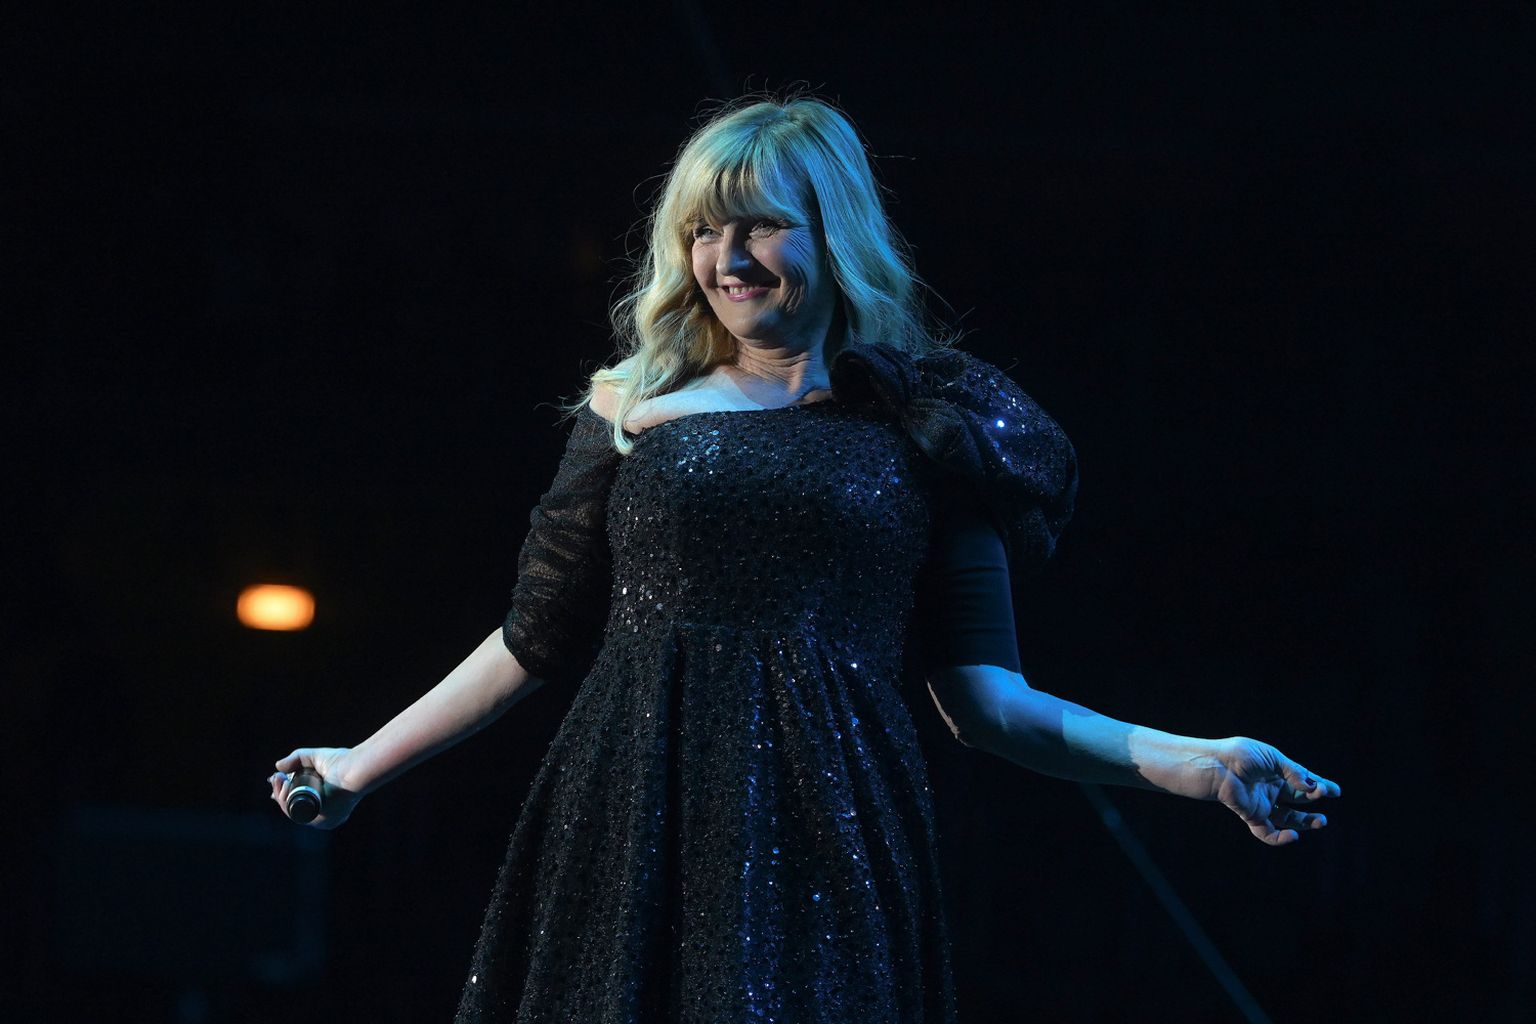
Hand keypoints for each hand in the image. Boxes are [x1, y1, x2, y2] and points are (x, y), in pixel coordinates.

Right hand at [268, 747, 361, 829]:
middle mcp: (325, 817)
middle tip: (275, 778)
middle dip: (280, 793)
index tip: (277, 780)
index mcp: (326, 807)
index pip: (299, 806)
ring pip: (292, 812)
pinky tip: (281, 788)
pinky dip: (285, 801)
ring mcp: (323, 820)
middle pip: (293, 810)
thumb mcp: (314, 758)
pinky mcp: (322, 817)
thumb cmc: (342, 762)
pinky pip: (296, 812)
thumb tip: (278, 766)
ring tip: (278, 780)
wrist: (356, 766)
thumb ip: (297, 759)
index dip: (285, 795)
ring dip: (280, 797)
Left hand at [1207, 737, 1340, 845]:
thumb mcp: (1272, 758)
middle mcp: (1271, 788)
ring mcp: (1262, 803)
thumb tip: (1314, 786)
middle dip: (1314, 798)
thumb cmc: (1240, 755)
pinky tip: (1294, 835)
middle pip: (1298, 798)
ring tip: (1321, 821)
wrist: (1216, 766)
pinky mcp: (1252, 816)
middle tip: (1325, 797)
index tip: (1335, 791)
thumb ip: (1293, 772)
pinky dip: (1280, 838)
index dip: (1319, 785)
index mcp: (1276, 771)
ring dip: (1305, 822)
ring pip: (1288, 818)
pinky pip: (1267, 833)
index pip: (1302, 780)